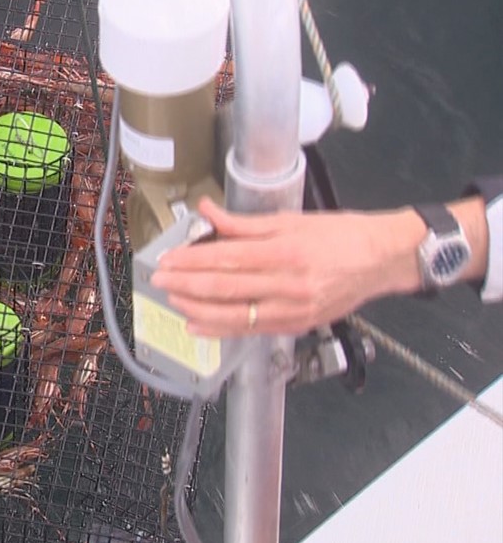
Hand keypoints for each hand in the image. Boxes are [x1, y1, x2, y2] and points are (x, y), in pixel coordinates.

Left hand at [148, 196, 422, 336]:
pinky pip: (250, 330)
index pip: (228, 258)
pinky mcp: (296, 325)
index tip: (169, 259)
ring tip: (173, 299)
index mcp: (286, 251)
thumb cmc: (342, 236)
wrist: (384, 260)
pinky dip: (220, 328)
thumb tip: (208, 213)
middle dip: (186, 284)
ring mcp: (292, 309)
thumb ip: (244, 223)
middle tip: (160, 279)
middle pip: (225, 287)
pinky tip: (197, 324)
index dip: (193, 260)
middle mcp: (288, 284)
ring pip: (234, 314)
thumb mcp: (292, 221)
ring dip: (197, 307)